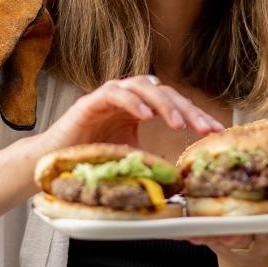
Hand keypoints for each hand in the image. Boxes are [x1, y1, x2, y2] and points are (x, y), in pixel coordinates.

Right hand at [37, 76, 223, 150]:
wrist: (52, 163)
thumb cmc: (89, 159)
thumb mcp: (128, 160)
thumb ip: (149, 160)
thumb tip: (177, 179)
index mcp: (139, 109)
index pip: (173, 105)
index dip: (195, 115)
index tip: (215, 131)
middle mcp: (127, 99)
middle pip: (164, 92)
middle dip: (187, 109)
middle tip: (204, 127)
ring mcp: (108, 97)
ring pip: (142, 86)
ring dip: (163, 103)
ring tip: (177, 123)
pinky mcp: (90, 102)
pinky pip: (114, 93)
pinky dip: (132, 102)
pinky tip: (145, 116)